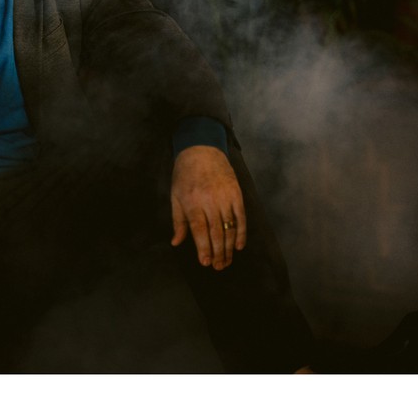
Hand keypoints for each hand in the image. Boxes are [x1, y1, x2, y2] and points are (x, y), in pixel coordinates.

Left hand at [170, 145, 245, 270]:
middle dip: (217, 253)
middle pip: (216, 232)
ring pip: (229, 227)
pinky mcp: (236, 193)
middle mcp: (210, 200)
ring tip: (226, 261)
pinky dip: (241, 233)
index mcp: (192, 202)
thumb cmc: (184, 175)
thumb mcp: (175, 196)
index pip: (199, 230)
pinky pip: (241, 217)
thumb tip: (176, 243)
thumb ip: (178, 221)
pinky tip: (238, 246)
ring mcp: (225, 197)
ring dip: (228, 247)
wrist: (202, 149)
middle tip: (218, 267)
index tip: (205, 263)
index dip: (203, 248)